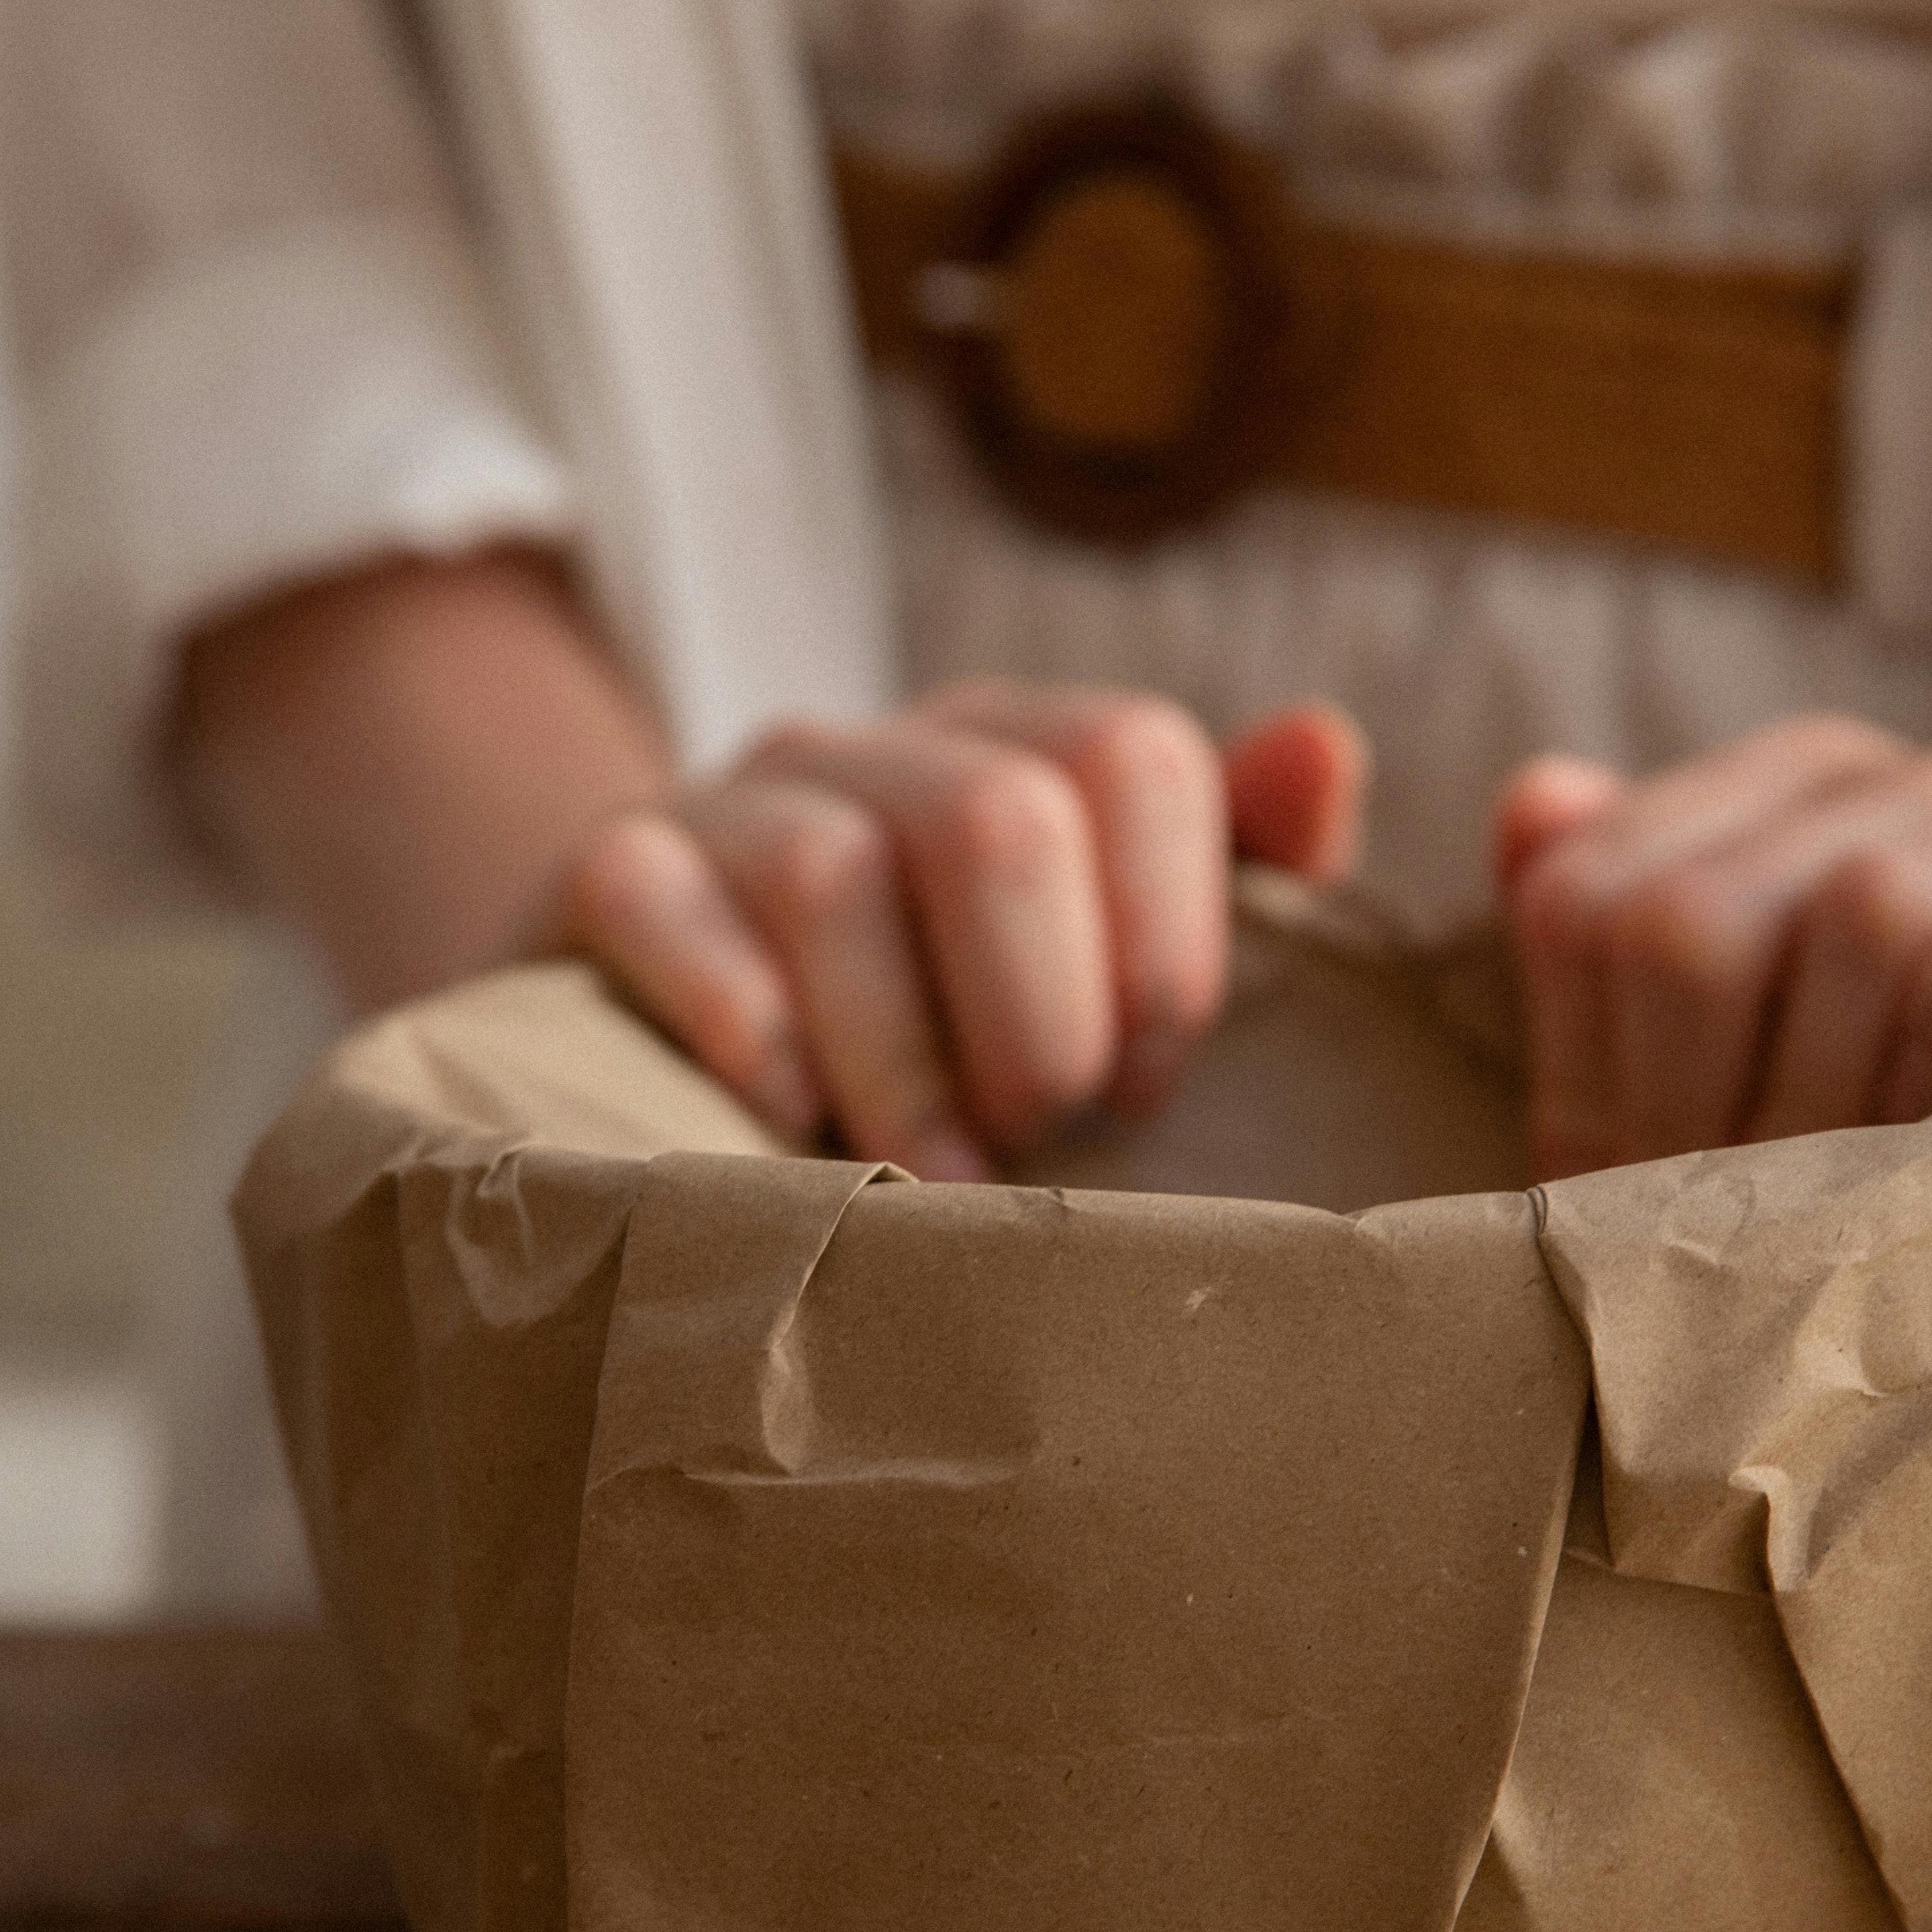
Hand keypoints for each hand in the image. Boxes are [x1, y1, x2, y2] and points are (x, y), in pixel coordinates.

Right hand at [560, 685, 1368, 1178]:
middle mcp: (882, 752)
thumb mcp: (1099, 961)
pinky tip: (786, 1127)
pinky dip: (742, 1030)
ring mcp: (734, 800)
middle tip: (1038, 1144)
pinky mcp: (607, 874)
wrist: (671, 1043)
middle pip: (998, 814)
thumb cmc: (938, 1035)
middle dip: (1039, 1016)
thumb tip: (1324, 747)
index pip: (1134, 753)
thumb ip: (1238, 867)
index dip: (1164, 938)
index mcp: (1022, 755)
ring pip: (834, 874)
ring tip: (930, 1184)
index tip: (1147, 1088)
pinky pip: (659, 902)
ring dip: (902, 1063)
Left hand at [1494, 717, 1931, 1179]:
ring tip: (1856, 1212)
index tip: (1663, 1183)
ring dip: (1835, 1106)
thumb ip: (1597, 958)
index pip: (1586, 902)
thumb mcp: (1697, 1088)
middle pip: (1693, 920)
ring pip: (1857, 918)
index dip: (1603, 1074)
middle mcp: (1875, 780)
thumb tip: (1537, 795)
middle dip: (1703, 1108)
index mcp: (1752, 803)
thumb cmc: (1882, 1155)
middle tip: (1755, 1230)